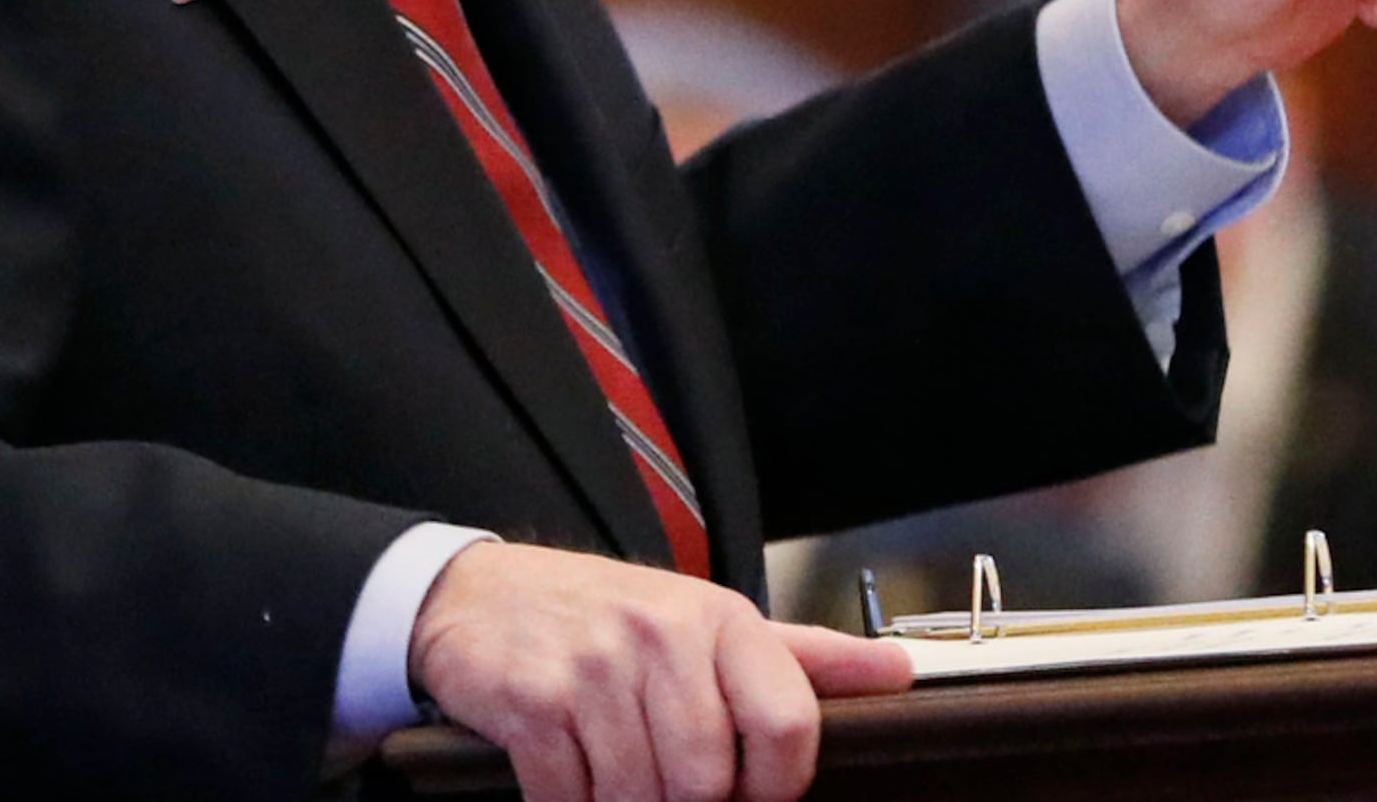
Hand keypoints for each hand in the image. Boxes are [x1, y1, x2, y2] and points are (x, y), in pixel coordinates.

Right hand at [409, 541, 911, 801]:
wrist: (475, 594)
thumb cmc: (604, 616)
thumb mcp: (708, 622)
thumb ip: (805, 657)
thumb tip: (900, 671)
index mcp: (721, 620)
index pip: (788, 724)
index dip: (775, 787)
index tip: (748, 795)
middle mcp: (662, 636)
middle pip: (709, 780)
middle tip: (666, 789)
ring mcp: (593, 668)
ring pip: (642, 799)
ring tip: (617, 780)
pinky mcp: (532, 702)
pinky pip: (571, 800)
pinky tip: (570, 779)